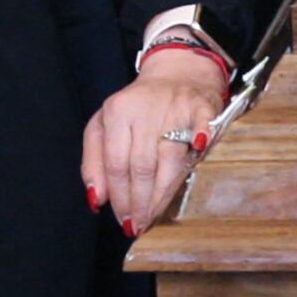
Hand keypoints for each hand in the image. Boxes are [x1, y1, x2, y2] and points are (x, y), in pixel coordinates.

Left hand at [83, 54, 229, 238]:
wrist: (177, 72)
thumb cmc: (137, 108)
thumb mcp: (104, 127)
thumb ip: (94, 162)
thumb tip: (97, 199)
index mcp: (117, 112)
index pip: (116, 163)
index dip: (119, 196)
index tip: (123, 219)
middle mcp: (144, 109)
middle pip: (141, 165)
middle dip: (139, 201)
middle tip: (139, 224)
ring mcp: (175, 107)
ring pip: (170, 159)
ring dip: (162, 193)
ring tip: (155, 215)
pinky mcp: (202, 106)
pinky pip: (202, 129)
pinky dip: (200, 143)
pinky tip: (197, 158)